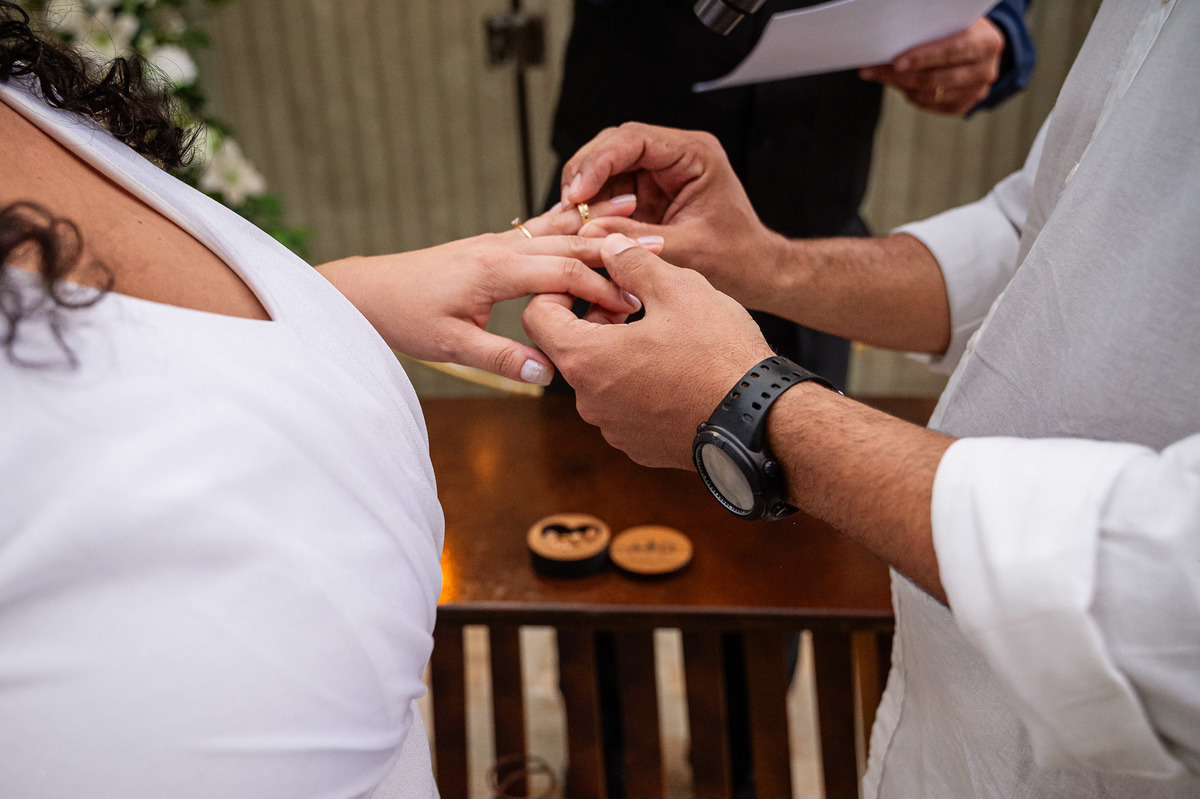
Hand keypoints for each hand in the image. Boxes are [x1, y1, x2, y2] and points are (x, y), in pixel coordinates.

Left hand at [317, 198, 654, 384]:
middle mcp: (501, 248)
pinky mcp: (492, 246)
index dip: (600, 287)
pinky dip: (570, 220)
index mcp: (495, 270)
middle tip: (661, 248)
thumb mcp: (451, 346)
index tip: (632, 304)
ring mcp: (497, 243)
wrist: (369, 292)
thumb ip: (501, 358)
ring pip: (558, 229)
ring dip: (599, 227)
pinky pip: (540, 229)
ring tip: (642, 214)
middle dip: (615, 247)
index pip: (563, 272)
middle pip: (569, 242)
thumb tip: (547, 371)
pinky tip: (590, 213)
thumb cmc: (405, 316)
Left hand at [523, 233, 772, 468]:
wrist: (760, 420)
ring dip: (618, 352)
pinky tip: (675, 369)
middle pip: (569, 347)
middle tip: (635, 302)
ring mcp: (613, 429)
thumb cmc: (718, 355)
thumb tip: (612, 246)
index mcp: (586, 359)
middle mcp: (589, 401)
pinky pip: (625, 407)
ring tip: (661, 334)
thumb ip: (633, 264)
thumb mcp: (677, 289)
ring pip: (599, 378)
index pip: (537, 316)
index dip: (560, 289)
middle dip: (595, 319)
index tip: (595, 281)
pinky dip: (639, 384)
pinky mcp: (639, 446)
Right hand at [560, 123, 788, 309]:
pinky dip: (593, 207)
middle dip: (585, 175)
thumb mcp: (685, 250)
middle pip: (613, 146)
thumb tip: (587, 231)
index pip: (634, 140)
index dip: (598, 163)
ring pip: (606, 167)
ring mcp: (660, 172)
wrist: (755, 271)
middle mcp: (675, 154)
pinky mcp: (649, 191)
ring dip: (585, 192)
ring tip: (569, 222)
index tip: (575, 193)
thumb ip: (637, 239)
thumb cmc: (735, 258)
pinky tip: (582, 227)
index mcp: (694, 154)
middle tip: (565, 208)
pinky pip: (611, 190)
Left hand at [859, 18, 1005, 115]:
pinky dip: (910, 94)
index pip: (952, 51)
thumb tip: (891, 41)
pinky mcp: (963, 106)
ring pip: (928, 94)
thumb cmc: (958, 28)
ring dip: (900, 85)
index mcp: (987, 42)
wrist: (980, 46)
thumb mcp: (951, 21)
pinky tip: (899, 83)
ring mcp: (976, 92)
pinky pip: (928, 105)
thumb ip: (930, 28)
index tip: (896, 62)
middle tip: (871, 71)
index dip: (923, 58)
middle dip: (899, 75)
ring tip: (880, 74)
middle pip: (935, 78)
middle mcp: (986, 70)